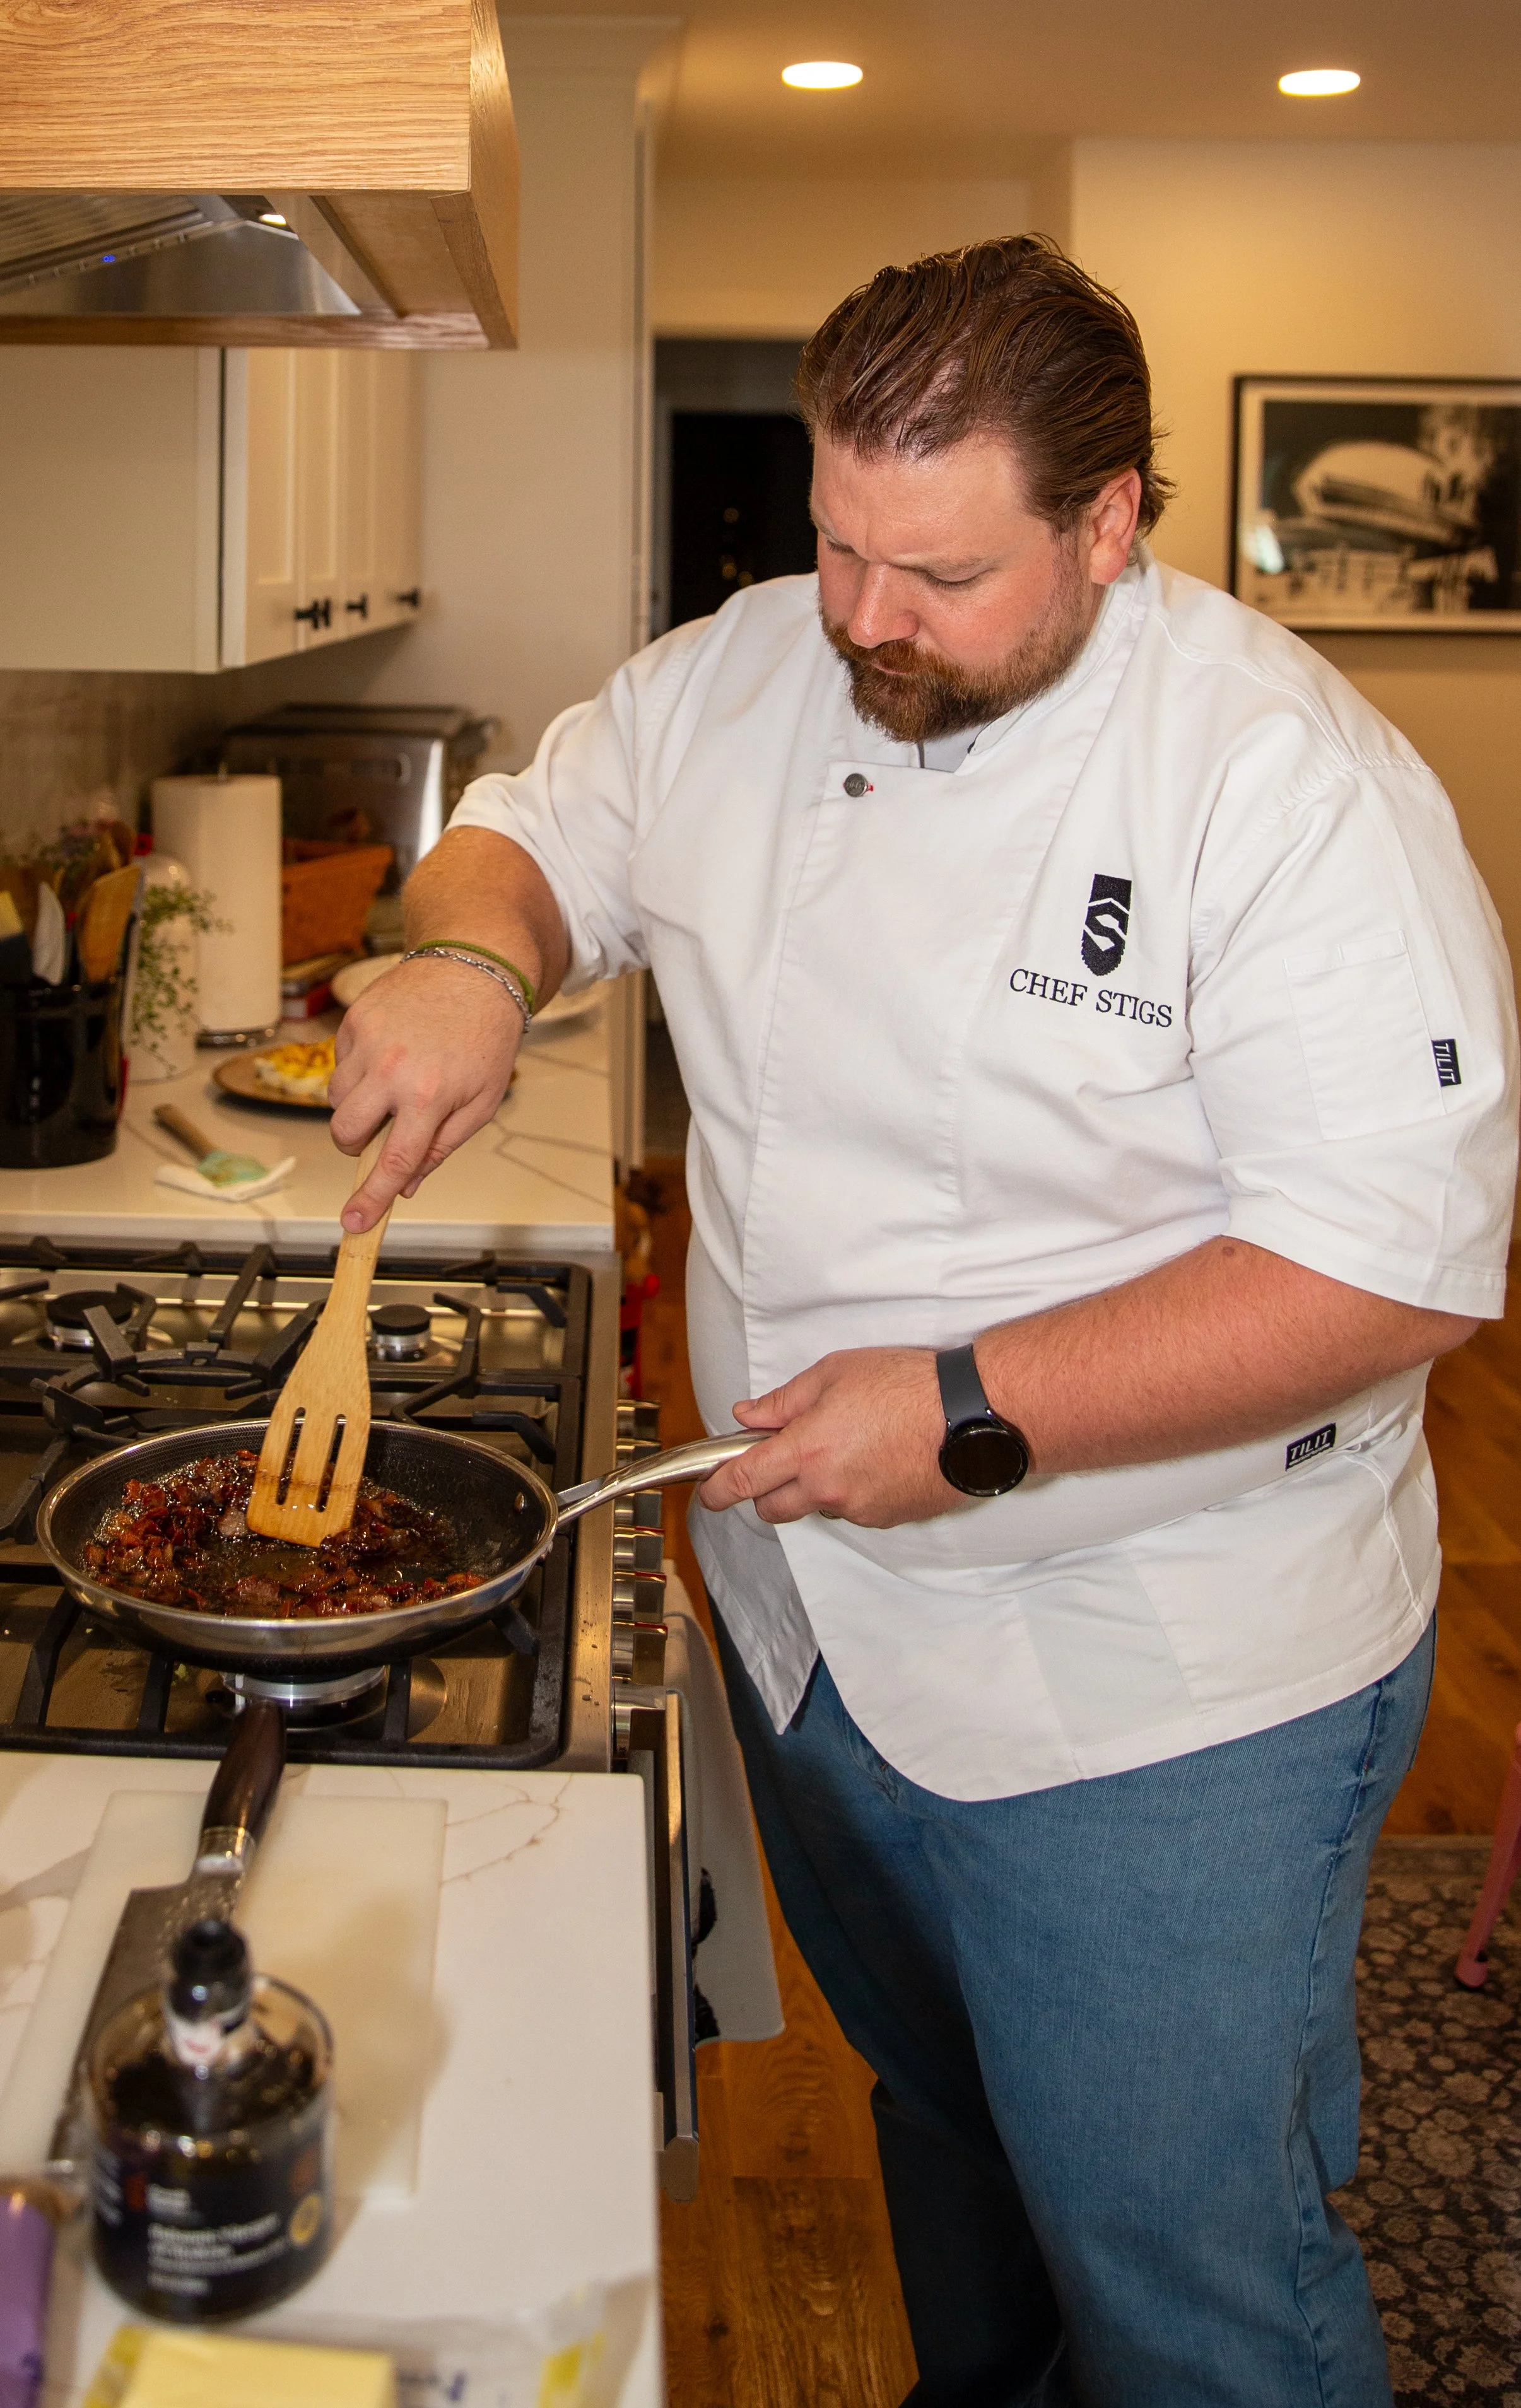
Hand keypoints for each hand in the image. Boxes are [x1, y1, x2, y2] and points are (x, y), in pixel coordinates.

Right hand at [327, 957, 524, 1230]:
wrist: (475, 968)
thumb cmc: (486, 1037)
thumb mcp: (482, 1102)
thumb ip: (442, 1146)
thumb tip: (409, 1185)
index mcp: (429, 1096)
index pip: (392, 1162)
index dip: (370, 1199)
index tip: (353, 1223)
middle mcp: (391, 1069)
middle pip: (347, 1133)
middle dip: (358, 1145)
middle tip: (384, 1133)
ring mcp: (368, 1042)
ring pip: (337, 1100)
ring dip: (359, 1106)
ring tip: (397, 1083)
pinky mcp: (354, 1020)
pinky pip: (341, 1064)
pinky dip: (359, 1071)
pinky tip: (392, 1055)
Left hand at [697, 1347, 964, 1527]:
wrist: (970, 1413)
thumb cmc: (908, 1385)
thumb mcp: (834, 1374)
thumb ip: (783, 1401)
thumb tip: (747, 1415)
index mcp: (806, 1450)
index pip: (743, 1482)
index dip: (716, 1491)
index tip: (708, 1493)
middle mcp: (828, 1487)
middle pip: (773, 1510)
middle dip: (767, 1492)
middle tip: (783, 1460)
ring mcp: (859, 1508)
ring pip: (818, 1507)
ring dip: (818, 1487)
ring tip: (850, 1446)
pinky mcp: (887, 1518)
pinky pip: (855, 1511)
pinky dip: (855, 1492)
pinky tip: (878, 1460)